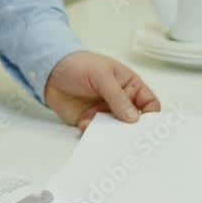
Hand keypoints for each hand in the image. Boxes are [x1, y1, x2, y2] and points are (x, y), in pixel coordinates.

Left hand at [44, 52, 159, 131]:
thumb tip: (133, 117)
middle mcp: (120, 102)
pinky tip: (86, 127)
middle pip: (134, 122)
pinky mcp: (89, 121)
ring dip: (112, 134)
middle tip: (129, 138)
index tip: (147, 127)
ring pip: (115, 131)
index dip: (151, 116)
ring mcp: (105, 113)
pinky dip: (93, 134)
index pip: (149, 104)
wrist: (50, 71)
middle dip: (132, 130)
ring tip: (107, 135)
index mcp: (130, 86)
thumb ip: (117, 96)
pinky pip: (96, 133)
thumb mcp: (101, 75)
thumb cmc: (79, 64)